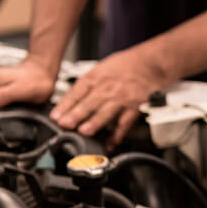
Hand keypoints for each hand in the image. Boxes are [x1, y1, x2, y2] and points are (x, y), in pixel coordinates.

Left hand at [50, 49, 170, 149]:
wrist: (150, 63)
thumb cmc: (126, 66)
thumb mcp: (101, 69)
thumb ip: (87, 85)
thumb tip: (70, 102)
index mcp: (96, 77)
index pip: (77, 92)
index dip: (65, 105)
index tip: (55, 116)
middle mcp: (107, 88)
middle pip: (89, 102)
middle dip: (76, 114)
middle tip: (65, 124)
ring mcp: (121, 98)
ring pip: (106, 112)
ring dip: (94, 122)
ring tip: (84, 131)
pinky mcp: (135, 107)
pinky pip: (125, 123)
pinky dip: (118, 135)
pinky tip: (111, 144)